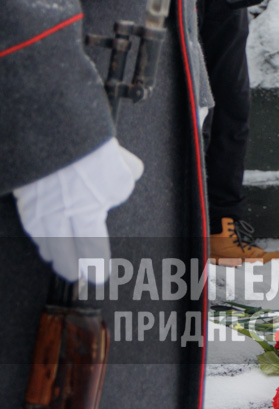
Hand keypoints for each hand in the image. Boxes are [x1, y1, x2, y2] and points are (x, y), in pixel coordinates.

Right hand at [14, 138, 143, 282]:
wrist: (53, 131)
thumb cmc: (92, 151)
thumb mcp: (124, 170)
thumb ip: (125, 183)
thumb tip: (124, 183)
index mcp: (87, 214)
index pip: (92, 251)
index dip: (95, 266)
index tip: (98, 277)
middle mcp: (60, 218)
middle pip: (64, 255)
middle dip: (72, 268)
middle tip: (77, 276)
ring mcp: (39, 210)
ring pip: (45, 242)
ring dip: (54, 254)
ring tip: (60, 262)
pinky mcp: (24, 199)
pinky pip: (31, 225)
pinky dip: (38, 235)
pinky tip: (42, 238)